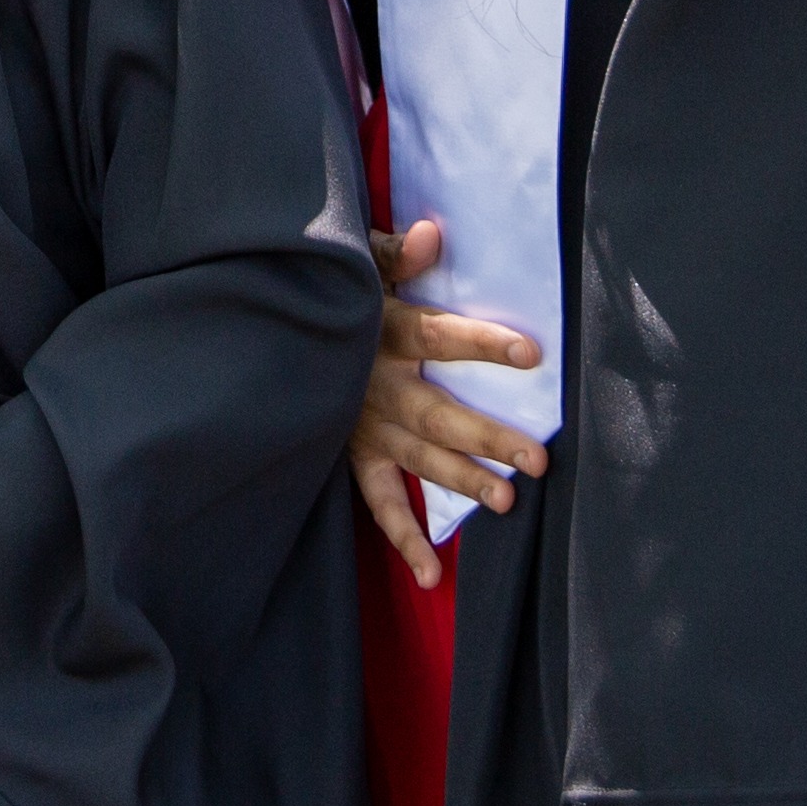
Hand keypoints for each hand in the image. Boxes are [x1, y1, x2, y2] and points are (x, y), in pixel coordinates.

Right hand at [354, 218, 550, 586]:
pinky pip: (376, 502)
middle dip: (486, 436)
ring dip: (460, 480)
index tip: (531, 353)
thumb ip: (394, 254)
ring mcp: (363, 425)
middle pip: (437, 412)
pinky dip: (403, 538)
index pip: (438, 335)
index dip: (481, 344)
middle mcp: (374, 383)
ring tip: (506, 501)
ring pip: (417, 457)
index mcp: (382, 330)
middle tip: (537, 458)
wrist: (269, 331)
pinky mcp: (351, 455)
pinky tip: (431, 572)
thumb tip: (431, 233)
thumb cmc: (336, 294)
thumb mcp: (357, 264)